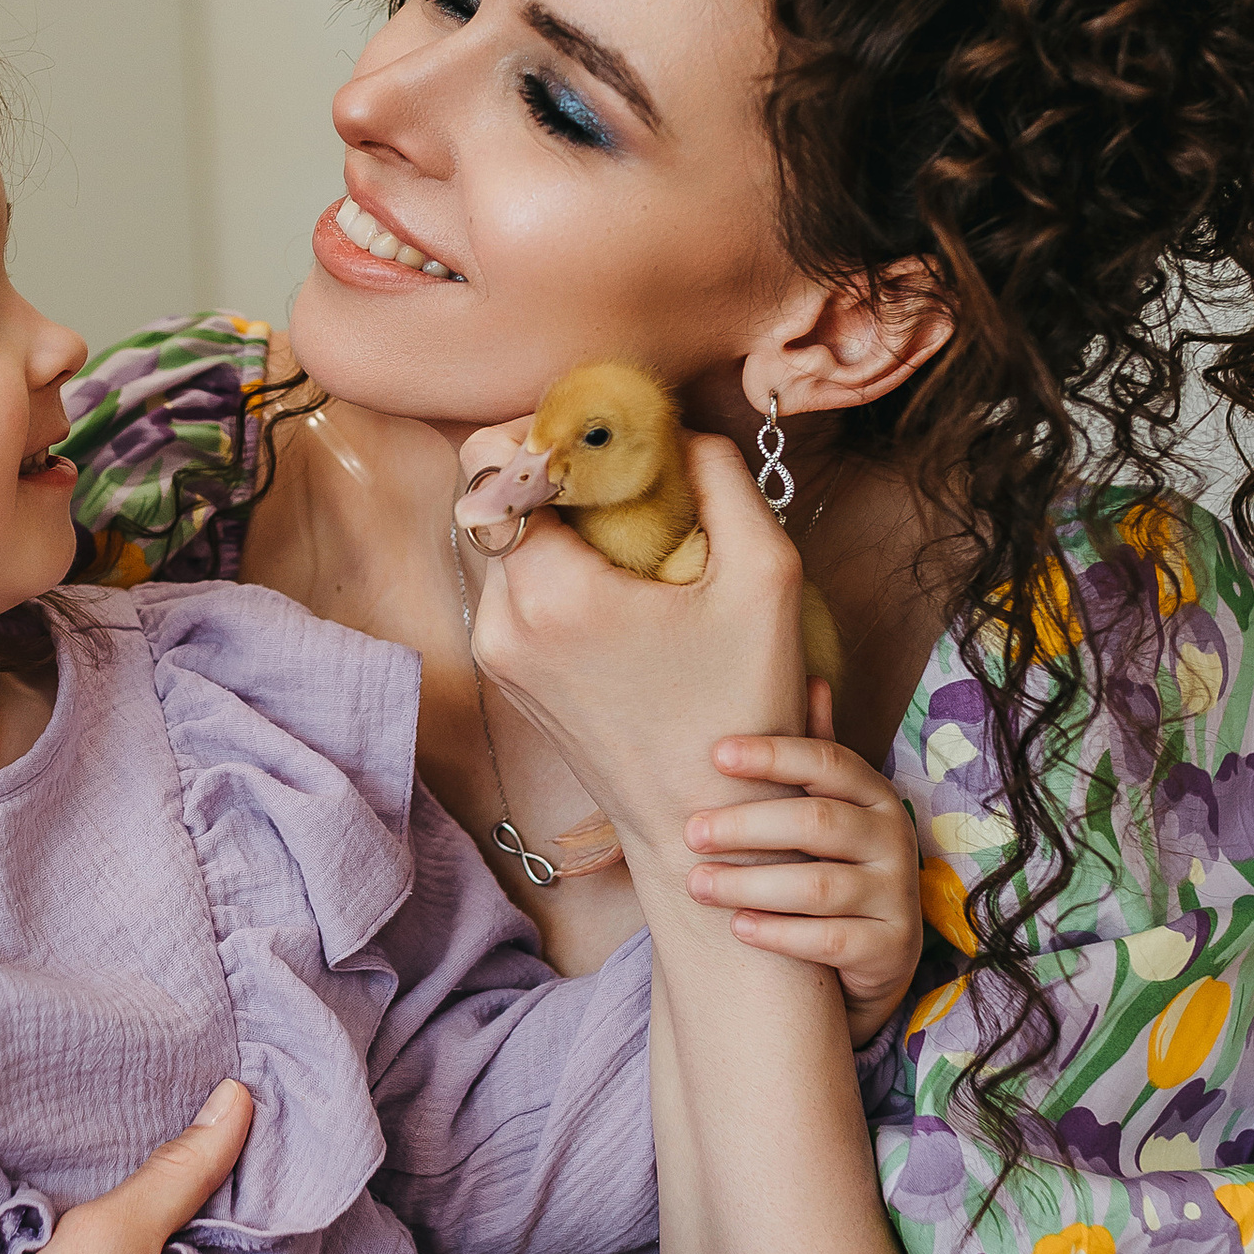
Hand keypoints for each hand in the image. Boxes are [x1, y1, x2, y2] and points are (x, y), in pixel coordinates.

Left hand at [457, 421, 804, 871]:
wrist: (701, 823)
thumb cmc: (742, 708)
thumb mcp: (765, 577)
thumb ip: (723, 477)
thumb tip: (680, 430)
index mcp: (553, 593)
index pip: (492, 461)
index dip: (543, 430)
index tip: (608, 442)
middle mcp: (504, 622)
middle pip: (488, 494)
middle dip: (551, 471)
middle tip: (624, 478)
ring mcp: (497, 653)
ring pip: (499, 539)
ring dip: (553, 518)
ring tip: (630, 534)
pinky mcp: (506, 674)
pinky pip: (511, 586)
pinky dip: (552, 564)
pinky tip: (619, 582)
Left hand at [683, 683, 924, 1048]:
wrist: (878, 951)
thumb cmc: (836, 861)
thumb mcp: (829, 806)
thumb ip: (816, 755)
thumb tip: (813, 678)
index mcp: (874, 793)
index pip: (827, 761)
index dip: (773, 755)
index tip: (715, 754)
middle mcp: (893, 837)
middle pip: (817, 822)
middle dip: (747, 825)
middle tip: (690, 832)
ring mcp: (896, 894)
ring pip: (820, 885)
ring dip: (751, 884)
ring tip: (697, 883)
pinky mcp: (890, 947)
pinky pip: (829, 939)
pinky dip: (780, 933)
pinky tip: (738, 927)